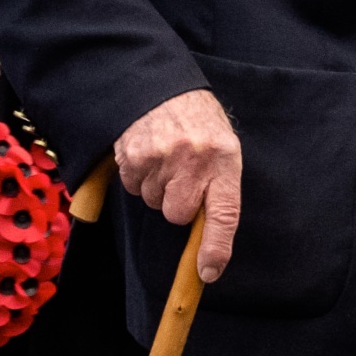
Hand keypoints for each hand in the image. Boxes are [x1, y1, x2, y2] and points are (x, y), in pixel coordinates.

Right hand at [116, 86, 242, 281]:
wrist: (161, 84)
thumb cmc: (197, 120)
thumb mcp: (222, 146)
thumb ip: (218, 188)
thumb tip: (210, 240)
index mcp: (224, 158)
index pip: (223, 214)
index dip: (215, 248)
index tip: (207, 271)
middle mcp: (193, 159)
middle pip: (176, 214)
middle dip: (176, 203)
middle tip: (181, 175)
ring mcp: (161, 157)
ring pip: (153, 201)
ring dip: (157, 186)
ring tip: (165, 155)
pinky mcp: (132, 155)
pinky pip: (133, 187)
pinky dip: (138, 176)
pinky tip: (147, 151)